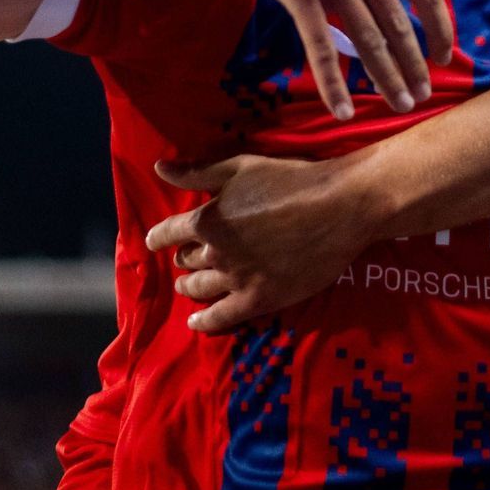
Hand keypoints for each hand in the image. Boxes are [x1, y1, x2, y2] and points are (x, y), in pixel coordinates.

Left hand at [146, 152, 377, 332]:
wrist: (336, 208)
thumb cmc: (290, 179)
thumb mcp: (240, 167)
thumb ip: (196, 172)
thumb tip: (158, 168)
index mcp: (207, 219)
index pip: (169, 232)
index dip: (158, 237)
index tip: (153, 241)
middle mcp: (216, 253)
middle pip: (187, 261)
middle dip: (183, 258)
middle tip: (186, 258)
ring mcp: (237, 279)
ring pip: (200, 288)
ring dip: (190, 286)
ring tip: (188, 285)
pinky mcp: (260, 299)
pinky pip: (222, 317)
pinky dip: (205, 322)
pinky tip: (196, 322)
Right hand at [206, 0, 451, 120]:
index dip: (439, 30)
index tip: (443, 57)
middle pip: (399, 23)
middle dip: (415, 65)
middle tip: (423, 95)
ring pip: (366, 39)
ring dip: (386, 78)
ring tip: (400, 104)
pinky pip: (319, 45)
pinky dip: (333, 83)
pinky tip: (343, 109)